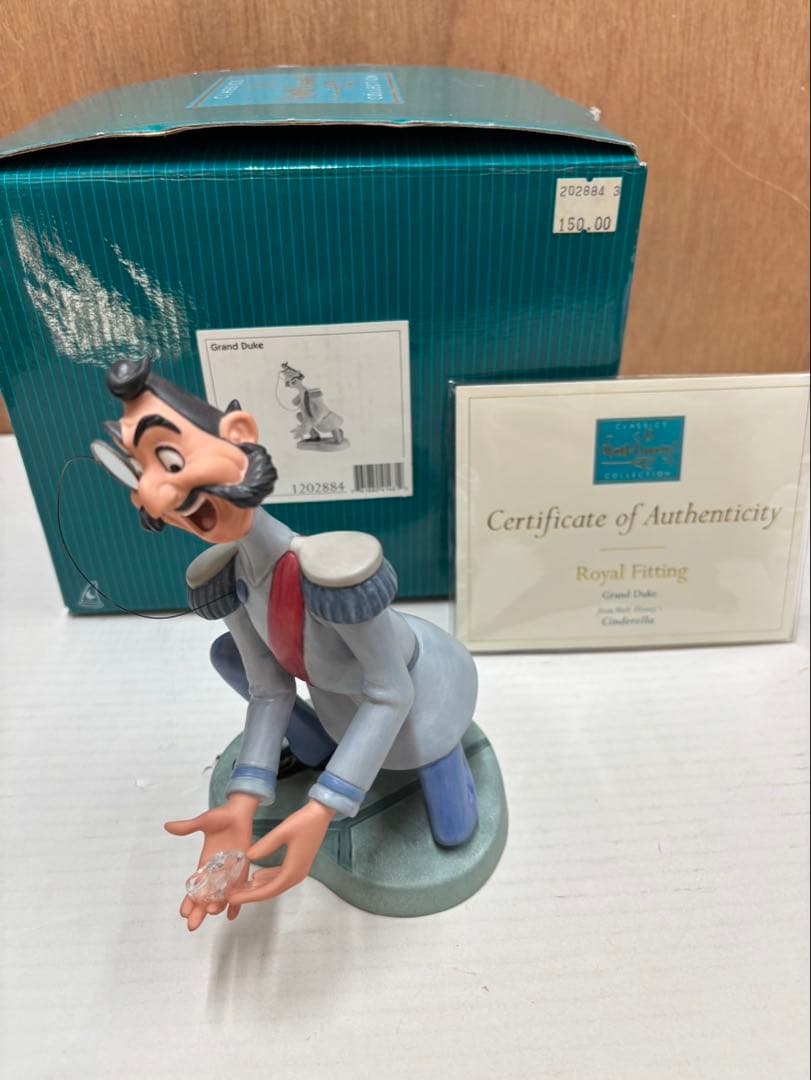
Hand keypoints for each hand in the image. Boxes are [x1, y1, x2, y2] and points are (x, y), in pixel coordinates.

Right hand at [164, 793, 257, 930]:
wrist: (240, 811)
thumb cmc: (221, 816)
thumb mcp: (203, 822)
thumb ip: (187, 827)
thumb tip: (166, 826)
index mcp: (204, 863)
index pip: (195, 887)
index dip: (189, 900)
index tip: (183, 913)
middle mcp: (216, 871)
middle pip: (206, 896)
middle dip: (199, 911)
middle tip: (192, 925)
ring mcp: (230, 871)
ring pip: (222, 895)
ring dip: (217, 905)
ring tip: (211, 912)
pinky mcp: (243, 868)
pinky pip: (240, 888)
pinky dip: (237, 902)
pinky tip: (232, 915)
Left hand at [228, 800, 334, 905]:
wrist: (321, 814)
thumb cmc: (304, 822)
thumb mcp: (282, 831)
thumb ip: (265, 845)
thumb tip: (248, 857)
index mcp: (293, 871)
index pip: (268, 890)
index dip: (249, 896)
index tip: (232, 898)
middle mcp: (296, 875)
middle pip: (271, 891)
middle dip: (251, 894)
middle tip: (231, 895)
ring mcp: (299, 871)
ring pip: (275, 885)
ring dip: (258, 888)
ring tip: (240, 888)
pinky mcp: (298, 864)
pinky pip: (280, 877)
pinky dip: (267, 879)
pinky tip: (256, 876)